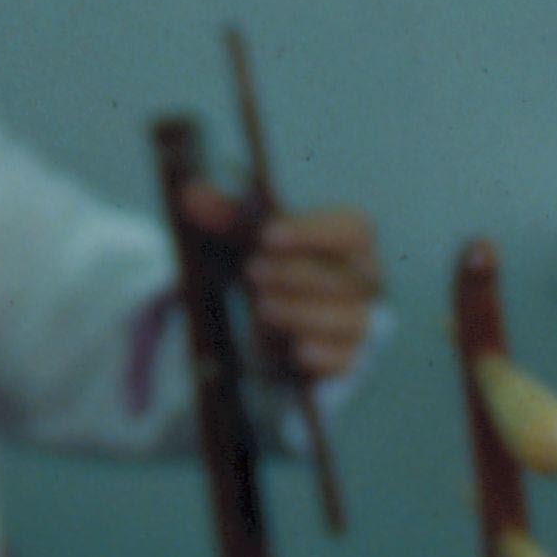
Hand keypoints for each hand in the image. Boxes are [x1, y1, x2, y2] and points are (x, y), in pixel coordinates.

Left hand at [182, 183, 383, 384]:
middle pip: (349, 276)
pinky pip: (348, 360)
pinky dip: (324, 356)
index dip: (313, 233)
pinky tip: (298, 350)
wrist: (272, 322)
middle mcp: (365, 281)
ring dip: (304, 313)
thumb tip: (191, 195)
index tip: (267, 237)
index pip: (353, 230)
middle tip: (253, 272)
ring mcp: (359, 322)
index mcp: (351, 241)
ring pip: (350, 319)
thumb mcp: (248, 240)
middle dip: (298, 274)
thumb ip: (227, 218)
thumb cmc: (272, 268)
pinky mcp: (348, 360)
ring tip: (263, 308)